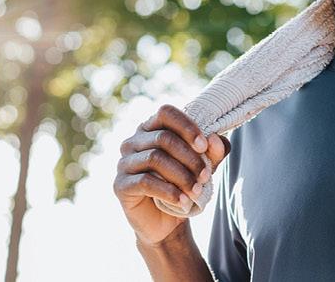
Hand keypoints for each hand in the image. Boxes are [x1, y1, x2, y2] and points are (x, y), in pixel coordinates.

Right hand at [113, 105, 229, 244]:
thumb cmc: (184, 185)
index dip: (186, 126)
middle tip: (205, 176)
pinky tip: (183, 201)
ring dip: (181, 176)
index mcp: (151, 128)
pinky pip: (145, 182)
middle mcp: (133, 141)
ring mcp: (124, 162)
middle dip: (189, 158)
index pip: (166, 113)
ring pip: (155, 158)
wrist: (167, 221)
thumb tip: (214, 139)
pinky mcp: (120, 185)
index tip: (204, 146)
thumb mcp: (204, 166)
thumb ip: (213, 151)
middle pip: (163, 138)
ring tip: (197, 191)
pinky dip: (169, 191)